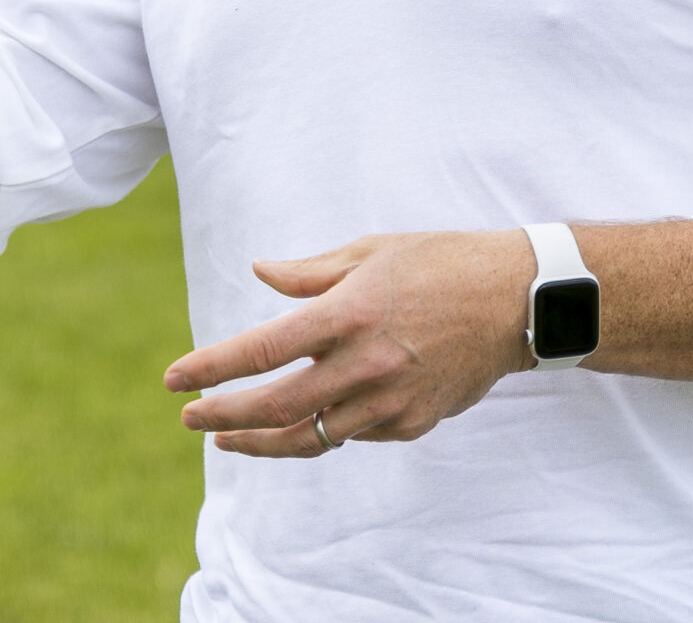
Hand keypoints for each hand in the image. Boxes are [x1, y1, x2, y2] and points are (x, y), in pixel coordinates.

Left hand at [164, 230, 533, 456]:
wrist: (518, 301)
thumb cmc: (440, 262)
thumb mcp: (371, 250)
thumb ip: (309, 272)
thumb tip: (259, 271)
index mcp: (348, 313)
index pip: (260, 351)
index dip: (210, 368)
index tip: (174, 379)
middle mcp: (365, 364)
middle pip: (275, 408)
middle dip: (223, 416)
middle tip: (190, 418)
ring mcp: (391, 401)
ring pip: (311, 437)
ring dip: (262, 441)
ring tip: (229, 437)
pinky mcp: (413, 422)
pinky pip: (355, 435)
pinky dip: (325, 430)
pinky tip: (305, 421)